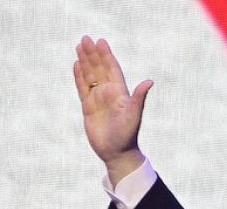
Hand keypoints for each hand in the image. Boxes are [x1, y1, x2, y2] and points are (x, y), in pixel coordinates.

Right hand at [73, 36, 153, 183]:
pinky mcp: (88, 107)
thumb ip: (139, 97)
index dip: (106, 55)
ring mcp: (98, 99)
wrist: (117, 152)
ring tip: (79, 46)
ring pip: (90, 76)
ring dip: (85, 61)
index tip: (100, 42)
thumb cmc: (128, 134)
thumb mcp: (134, 114)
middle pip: (99, 69)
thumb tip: (150, 81)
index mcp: (120, 92)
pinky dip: (79, 77)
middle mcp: (109, 93)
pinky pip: (82, 88)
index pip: (112, 69)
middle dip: (92, 54)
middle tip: (85, 38)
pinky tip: (76, 65)